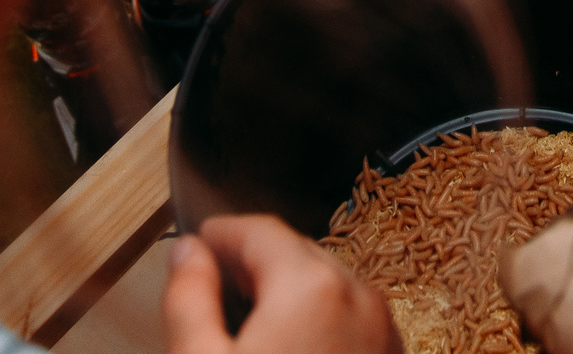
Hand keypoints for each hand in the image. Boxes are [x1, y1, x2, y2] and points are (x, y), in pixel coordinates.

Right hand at [165, 217, 396, 353]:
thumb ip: (189, 299)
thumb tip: (187, 252)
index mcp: (311, 288)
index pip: (260, 230)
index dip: (222, 234)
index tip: (198, 245)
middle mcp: (360, 298)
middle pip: (297, 255)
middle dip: (255, 265)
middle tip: (216, 284)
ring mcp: (384, 332)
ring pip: (328, 287)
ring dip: (288, 294)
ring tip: (249, 325)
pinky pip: (352, 320)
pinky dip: (320, 322)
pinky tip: (289, 348)